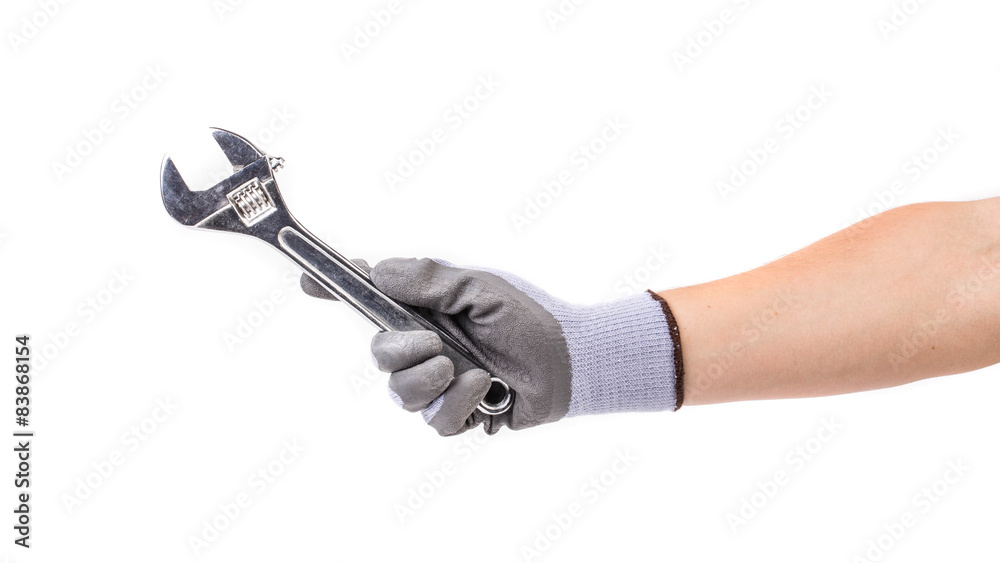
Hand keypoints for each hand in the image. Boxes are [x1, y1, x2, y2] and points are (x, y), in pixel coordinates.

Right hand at [302, 258, 682, 434]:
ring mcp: (439, 383)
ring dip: (427, 380)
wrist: (570, 361)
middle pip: (378, 354)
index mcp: (425, 310)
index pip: (371, 299)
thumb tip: (378, 269)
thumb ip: (429, 279)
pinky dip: (457, 403)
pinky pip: (433, 420)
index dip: (338, 290)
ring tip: (461, 368)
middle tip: (430, 344)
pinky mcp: (456, 415)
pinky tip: (485, 388)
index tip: (308, 280)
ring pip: (398, 393)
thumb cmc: (527, 318)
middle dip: (398, 350)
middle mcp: (426, 347)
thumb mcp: (478, 287)